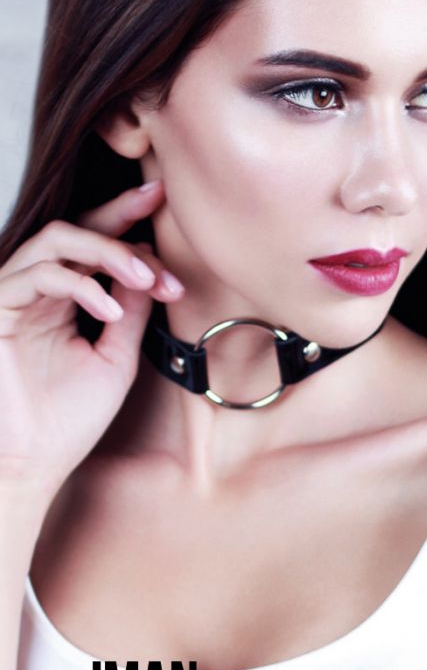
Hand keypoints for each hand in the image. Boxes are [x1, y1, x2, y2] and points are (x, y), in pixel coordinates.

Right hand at [0, 179, 182, 501]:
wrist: (31, 467)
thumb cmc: (66, 422)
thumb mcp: (115, 358)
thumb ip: (131, 311)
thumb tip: (151, 267)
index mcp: (63, 300)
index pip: (94, 245)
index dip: (128, 222)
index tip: (167, 206)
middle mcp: (36, 291)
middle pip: (75, 228)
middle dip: (118, 212)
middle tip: (156, 202)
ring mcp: (13, 296)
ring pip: (56, 240)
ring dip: (106, 249)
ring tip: (144, 276)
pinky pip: (39, 275)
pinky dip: (80, 285)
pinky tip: (110, 309)